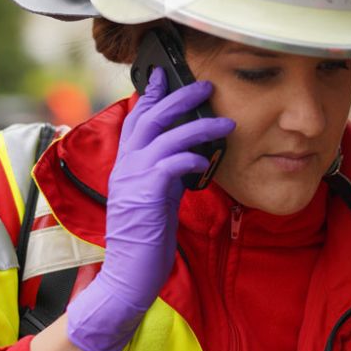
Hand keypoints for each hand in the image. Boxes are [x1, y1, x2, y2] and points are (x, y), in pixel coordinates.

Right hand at [65, 68, 233, 350]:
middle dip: (178, 97)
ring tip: (226, 123)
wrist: (128, 276)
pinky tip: (208, 161)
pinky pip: (170, 166)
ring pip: (165, 137)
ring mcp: (132, 180)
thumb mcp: (156, 197)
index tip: (166, 74)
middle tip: (205, 84)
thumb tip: (187, 154)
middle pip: (150, 118)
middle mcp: (125, 166)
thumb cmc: (146, 239)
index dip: (151, 95)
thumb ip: (165, 173)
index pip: (136, 119)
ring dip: (198, 126)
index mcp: (125, 164)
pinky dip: (191, 158)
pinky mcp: (145, 197)